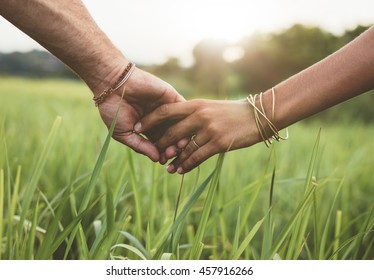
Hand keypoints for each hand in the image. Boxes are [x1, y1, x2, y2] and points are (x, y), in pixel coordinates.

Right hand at [97, 66, 184, 161]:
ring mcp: (166, 108)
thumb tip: (156, 159)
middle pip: (172, 137)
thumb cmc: (113, 110)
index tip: (163, 161)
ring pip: (179, 125)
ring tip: (178, 145)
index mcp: (148, 129)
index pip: (160, 145)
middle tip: (172, 153)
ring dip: (180, 136)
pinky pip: (183, 109)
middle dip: (173, 147)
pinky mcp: (171, 96)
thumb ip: (140, 146)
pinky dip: (184, 119)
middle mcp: (159, 120)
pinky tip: (183, 129)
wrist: (112, 85)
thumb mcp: (124, 133)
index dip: (162, 153)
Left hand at [135, 99, 261, 172]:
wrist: (258, 115)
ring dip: (173, 160)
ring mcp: (208, 129)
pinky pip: (197, 157)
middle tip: (154, 154)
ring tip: (166, 168)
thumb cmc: (233, 112)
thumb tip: (176, 124)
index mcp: (195, 104)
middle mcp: (199, 115)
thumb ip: (193, 113)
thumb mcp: (210, 107)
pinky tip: (181, 170)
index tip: (138, 127)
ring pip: (183, 148)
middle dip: (160, 145)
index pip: (165, 111)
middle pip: (171, 132)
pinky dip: (187, 165)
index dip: (149, 120)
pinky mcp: (218, 142)